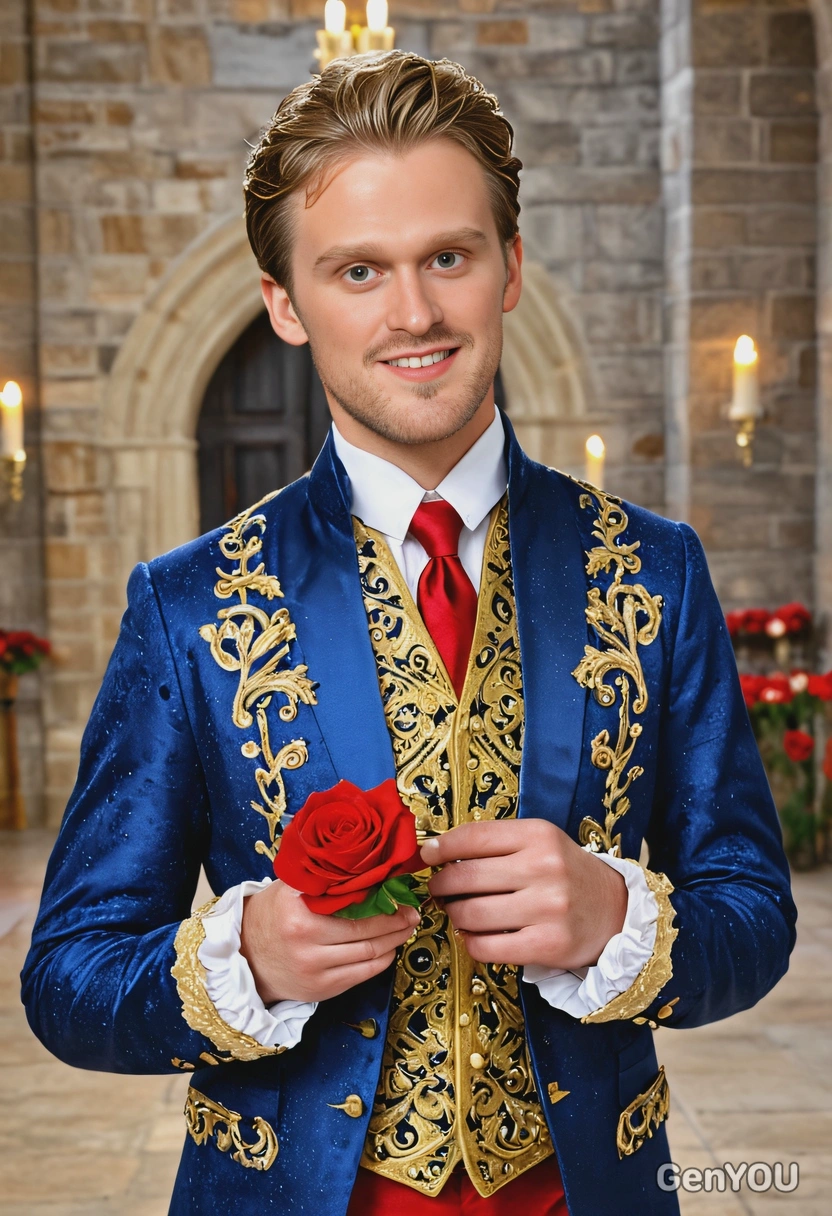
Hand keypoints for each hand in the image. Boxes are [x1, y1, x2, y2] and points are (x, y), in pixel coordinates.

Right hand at [240, 878, 420, 1004]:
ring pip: (368, 954)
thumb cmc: (272, 915)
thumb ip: (321, 877)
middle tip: (411, 911)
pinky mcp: (321, 990)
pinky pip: (362, 974)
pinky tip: (390, 948)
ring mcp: (315, 969)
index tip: (397, 890)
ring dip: (394, 940)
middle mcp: (306, 943)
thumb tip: (361, 862)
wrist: (247, 957)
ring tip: (406, 927)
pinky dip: (382, 960)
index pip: (352, 905)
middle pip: (365, 932)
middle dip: (395, 921)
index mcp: (299, 913)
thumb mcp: (290, 888)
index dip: (381, 898)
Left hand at [421, 819, 626, 970]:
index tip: (426, 856)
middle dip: (441, 885)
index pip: (473, 837)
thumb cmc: (567, 874)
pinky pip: (486, 948)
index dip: (441, 847)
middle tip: (439, 889)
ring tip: (459, 912)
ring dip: (454, 915)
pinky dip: (471, 943)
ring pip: (470, 914)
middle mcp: (543, 868)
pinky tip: (475, 936)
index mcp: (539, 835)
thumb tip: (439, 853)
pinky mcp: (547, 945)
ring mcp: (547, 908)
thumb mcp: (540, 843)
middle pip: (464, 877)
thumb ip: (497, 844)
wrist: (615, 911)